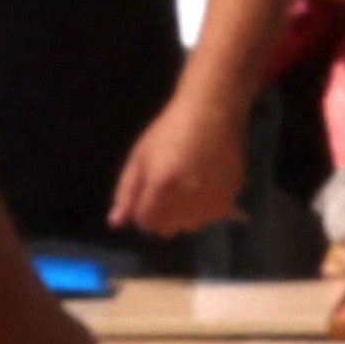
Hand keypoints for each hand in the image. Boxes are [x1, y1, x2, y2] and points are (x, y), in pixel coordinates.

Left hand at [108, 97, 245, 247]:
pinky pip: (209, 218)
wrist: (213, 114)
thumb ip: (126, 192)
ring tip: (186, 186)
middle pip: (166, 229)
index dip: (142, 211)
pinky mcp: (229, 200)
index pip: (145, 222)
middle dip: (161, 215)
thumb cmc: (170, 131)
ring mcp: (211, 201)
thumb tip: (115, 223)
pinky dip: (203, 208)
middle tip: (167, 189)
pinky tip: (203, 184)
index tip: (147, 195)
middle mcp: (188, 198)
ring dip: (183, 215)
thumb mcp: (139, 156)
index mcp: (162, 184)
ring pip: (188, 226)